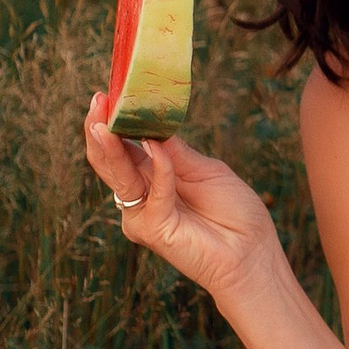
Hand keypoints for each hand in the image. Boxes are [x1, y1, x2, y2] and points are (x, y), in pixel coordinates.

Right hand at [84, 93, 282, 306]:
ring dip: (111, 147)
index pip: (124, 147)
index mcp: (153, 177)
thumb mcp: (205, 170)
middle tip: (96, 102)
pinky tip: (157, 145)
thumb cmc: (233, 212)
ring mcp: (142, 214)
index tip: (105, 96)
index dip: (113, 123)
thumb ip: (176, 151)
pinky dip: (159, 169)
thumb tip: (150, 124)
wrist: (252, 252)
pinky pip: (152, 192)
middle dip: (100, 130)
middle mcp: (141, 196)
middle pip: (110, 161)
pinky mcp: (152, 229)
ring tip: (101, 122)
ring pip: (118, 176)